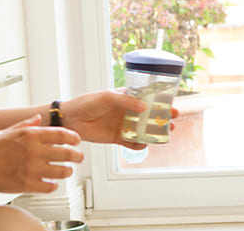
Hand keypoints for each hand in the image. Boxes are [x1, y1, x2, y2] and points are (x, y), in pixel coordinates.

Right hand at [0, 114, 83, 194]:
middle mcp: (33, 151)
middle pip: (67, 153)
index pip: (61, 134)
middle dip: (76, 155)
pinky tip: (51, 183)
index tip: (77, 140)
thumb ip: (25, 125)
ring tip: (66, 171)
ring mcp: (31, 168)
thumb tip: (37, 118)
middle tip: (79, 157)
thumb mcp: (5, 131)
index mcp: (29, 135)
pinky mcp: (26, 184)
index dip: (73, 137)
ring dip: (67, 171)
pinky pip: (49, 187)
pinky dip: (53, 185)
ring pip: (62, 172)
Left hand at [60, 90, 179, 149]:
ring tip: (165, 134)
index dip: (159, 101)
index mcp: (125, 98)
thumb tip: (144, 106)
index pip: (146, 98)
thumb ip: (126, 101)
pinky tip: (146, 144)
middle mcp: (126, 111)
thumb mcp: (107, 97)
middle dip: (162, 117)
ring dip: (154, 132)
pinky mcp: (116, 138)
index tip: (171, 102)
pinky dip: (140, 145)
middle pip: (148, 115)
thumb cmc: (86, 103)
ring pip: (143, 129)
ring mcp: (122, 125)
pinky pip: (132, 143)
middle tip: (173, 119)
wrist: (70, 119)